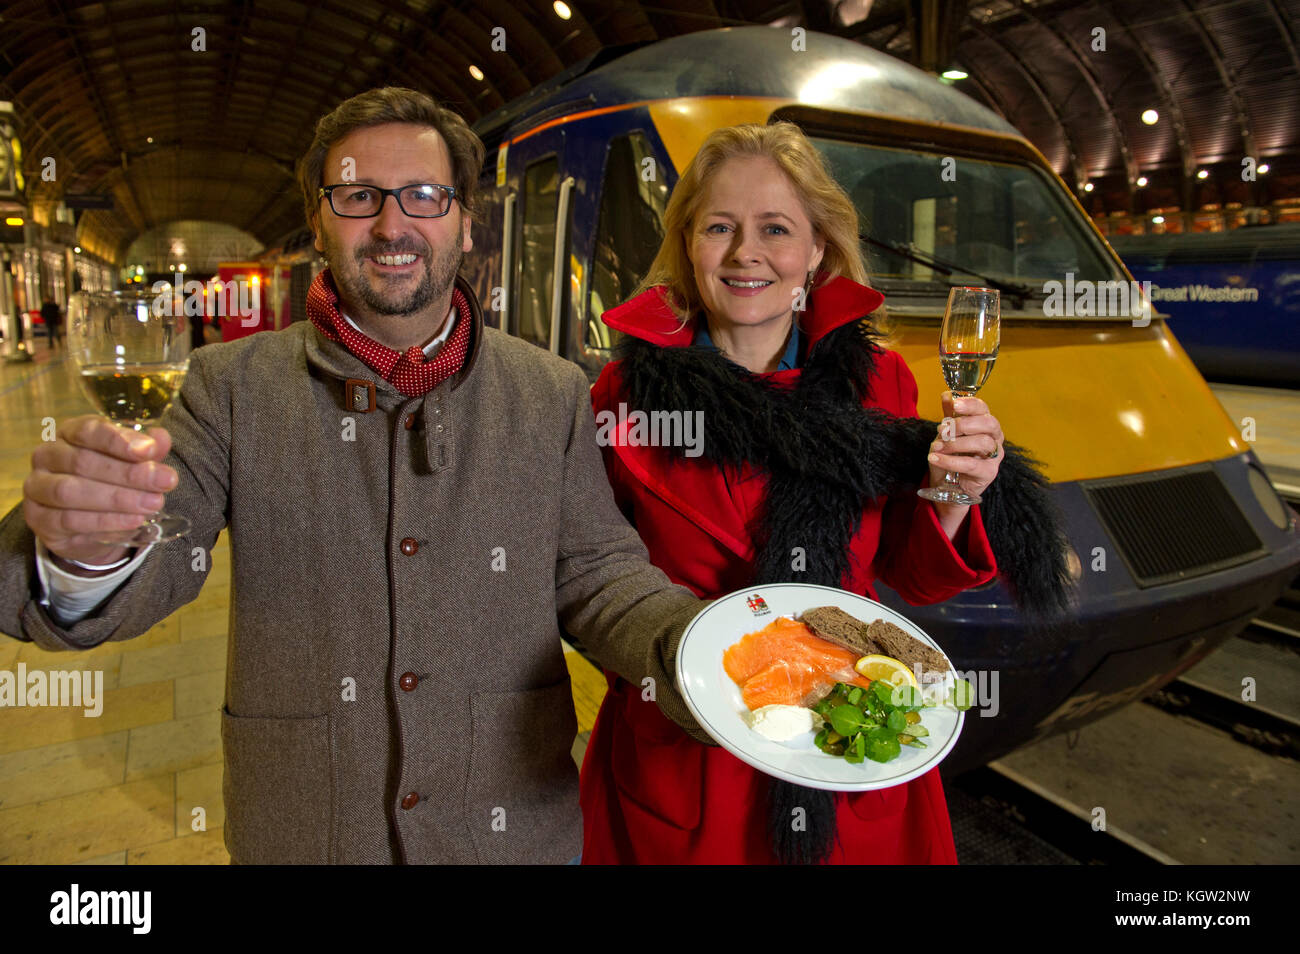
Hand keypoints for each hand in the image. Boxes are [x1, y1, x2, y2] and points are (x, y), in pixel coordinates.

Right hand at [23, 415, 176, 567]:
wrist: (87, 525)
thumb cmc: (110, 481)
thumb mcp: (132, 462)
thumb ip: (147, 450)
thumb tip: (161, 438)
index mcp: (70, 433)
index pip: (89, 430)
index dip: (119, 440)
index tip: (150, 451)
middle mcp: (48, 456)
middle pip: (83, 462)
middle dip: (129, 473)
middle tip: (165, 481)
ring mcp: (37, 487)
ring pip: (71, 491)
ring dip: (117, 499)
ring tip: (152, 504)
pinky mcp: (39, 518)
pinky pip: (68, 520)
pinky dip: (104, 522)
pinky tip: (133, 521)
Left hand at [927, 391, 1003, 504]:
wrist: (949, 485)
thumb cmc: (952, 455)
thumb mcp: (947, 433)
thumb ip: (949, 414)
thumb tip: (947, 394)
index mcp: (985, 424)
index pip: (983, 409)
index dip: (970, 404)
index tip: (954, 405)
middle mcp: (995, 438)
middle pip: (989, 424)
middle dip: (964, 423)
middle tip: (943, 429)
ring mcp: (994, 456)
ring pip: (982, 443)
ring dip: (955, 443)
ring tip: (936, 446)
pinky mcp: (989, 472)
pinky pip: (972, 464)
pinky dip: (951, 461)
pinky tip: (935, 458)